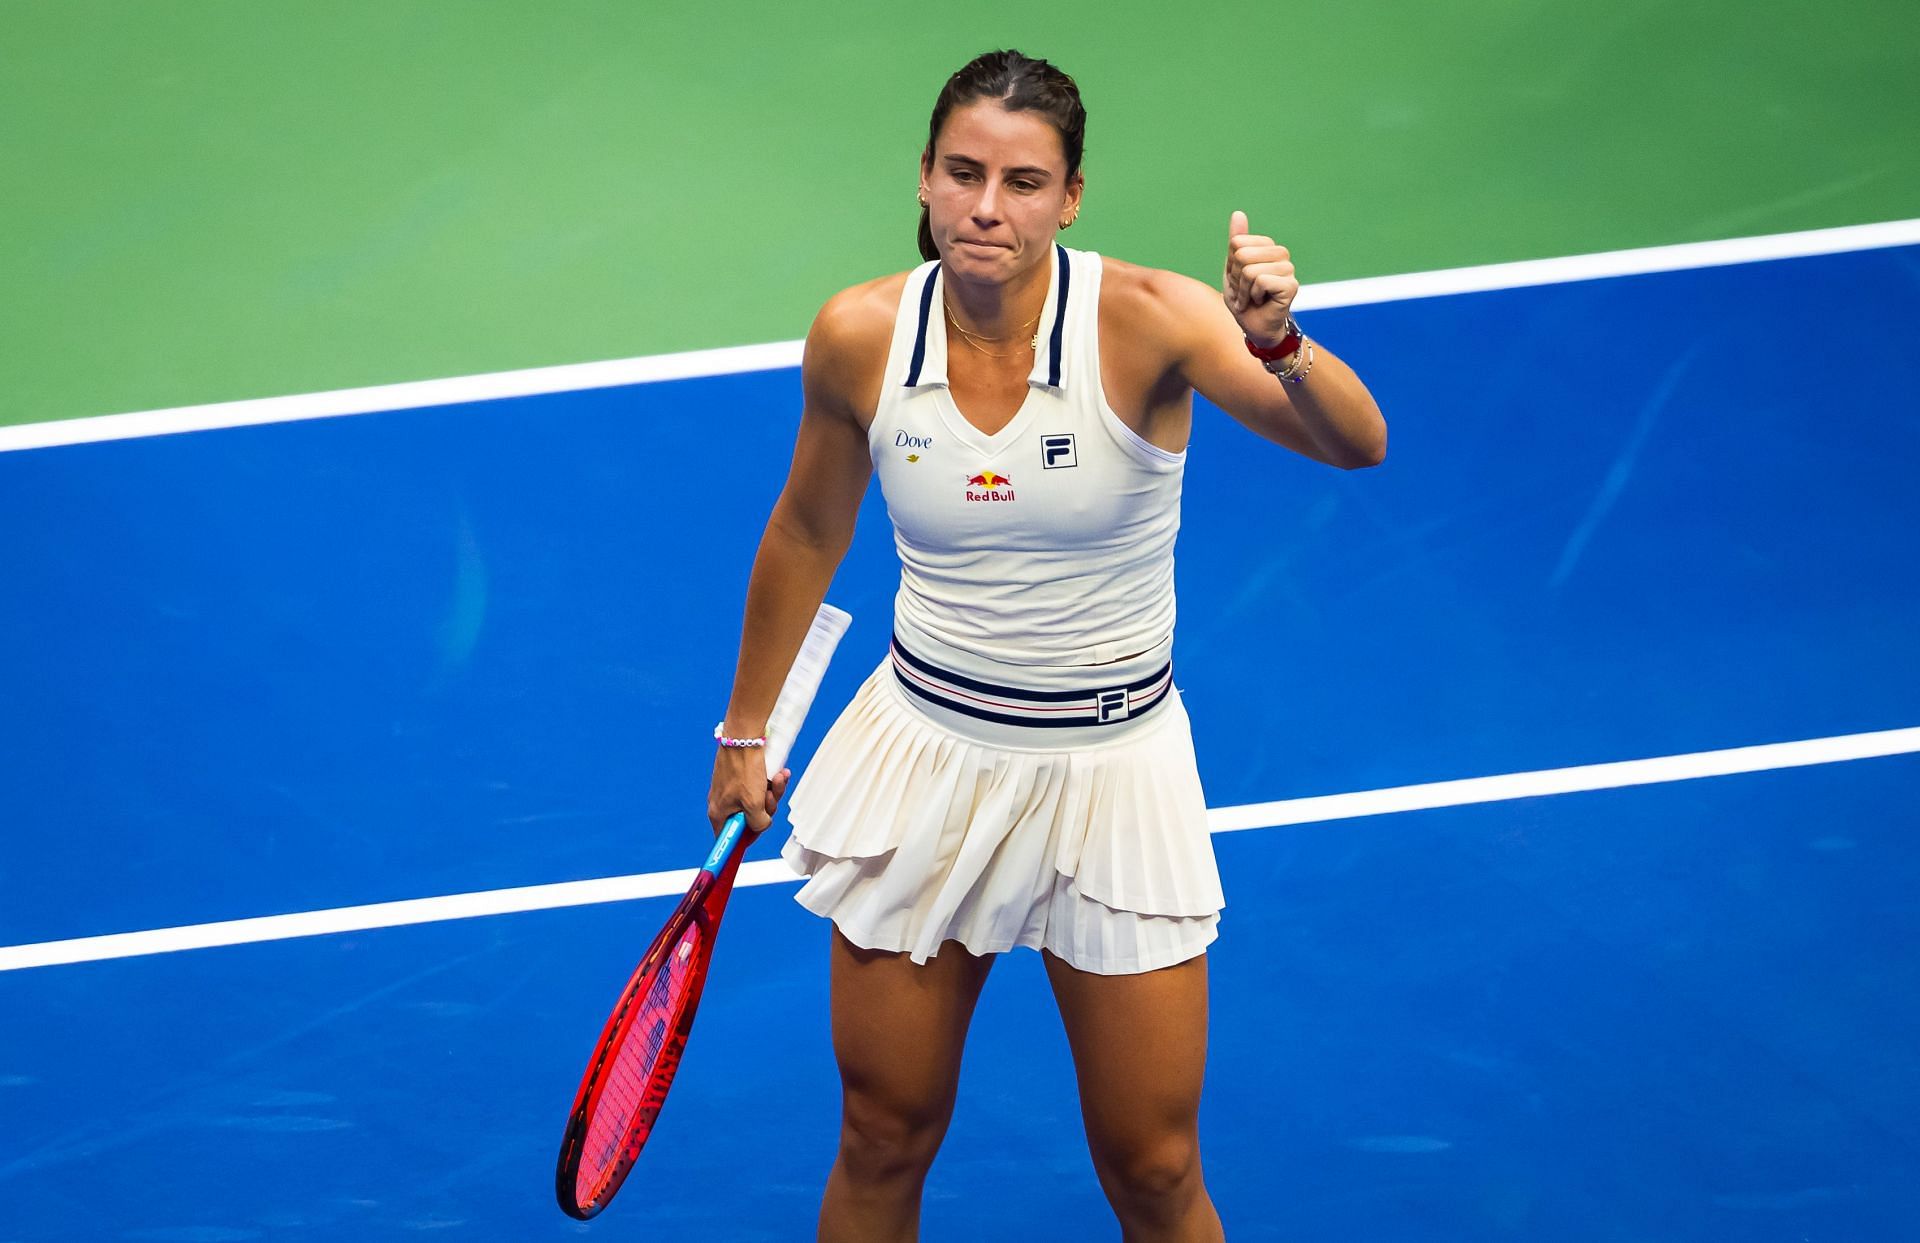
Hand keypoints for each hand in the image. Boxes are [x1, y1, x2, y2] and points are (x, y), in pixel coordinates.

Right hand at [707, 745, 791, 836]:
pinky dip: (771, 782)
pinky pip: (759, 787)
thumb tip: (762, 825)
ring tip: (777, 779)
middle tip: (769, 796)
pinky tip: (779, 774)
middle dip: (767, 807)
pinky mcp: (742, 778)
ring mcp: (733, 790)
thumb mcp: (754, 803)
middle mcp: (724, 803)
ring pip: (758, 801)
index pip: (730, 838)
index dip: (746, 838)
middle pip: (750, 818)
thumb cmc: (743, 767)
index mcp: (719, 813)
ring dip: (773, 792)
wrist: (744, 737)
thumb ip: (758, 823)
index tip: (754, 837)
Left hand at [1222, 210, 1298, 345]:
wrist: (1255, 328)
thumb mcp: (1233, 268)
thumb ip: (1237, 241)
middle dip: (1236, 278)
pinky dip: (1253, 296)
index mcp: (1268, 247)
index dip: (1231, 265)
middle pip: (1242, 255)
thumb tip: (1238, 213)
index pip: (1237, 243)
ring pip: (1250, 270)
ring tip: (1252, 298)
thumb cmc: (1245, 300)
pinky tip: (1260, 302)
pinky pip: (1261, 281)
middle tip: (1244, 291)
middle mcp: (1281, 254)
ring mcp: (1288, 269)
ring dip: (1244, 290)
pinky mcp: (1291, 285)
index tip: (1239, 281)